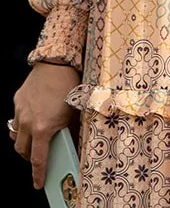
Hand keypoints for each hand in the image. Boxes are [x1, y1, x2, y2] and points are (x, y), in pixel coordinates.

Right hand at [13, 62, 77, 188]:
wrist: (57, 63)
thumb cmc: (71, 86)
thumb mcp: (76, 112)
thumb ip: (71, 130)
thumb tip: (71, 143)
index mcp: (43, 128)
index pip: (38, 159)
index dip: (38, 174)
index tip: (38, 184)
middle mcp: (28, 123)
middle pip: (22, 150)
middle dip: (29, 157)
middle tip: (39, 157)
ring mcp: (20, 112)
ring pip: (16, 136)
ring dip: (24, 142)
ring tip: (35, 140)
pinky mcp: (17, 102)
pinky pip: (16, 119)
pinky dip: (23, 124)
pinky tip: (33, 119)